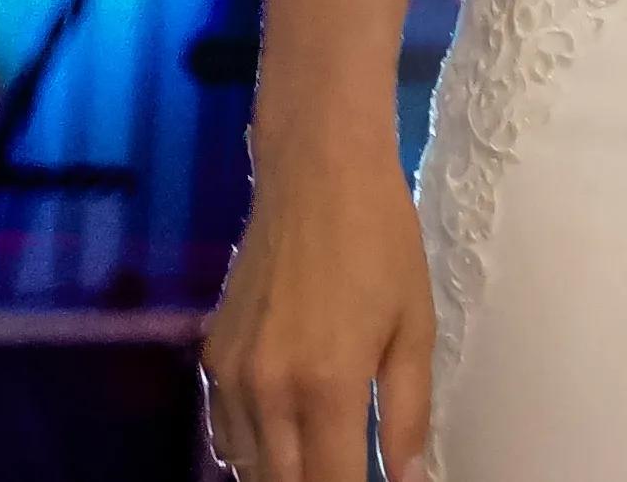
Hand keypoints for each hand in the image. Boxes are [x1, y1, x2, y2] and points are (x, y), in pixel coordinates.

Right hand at [206, 137, 437, 481]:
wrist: (317, 174)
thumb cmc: (381, 243)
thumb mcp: (414, 328)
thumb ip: (408, 415)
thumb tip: (411, 480)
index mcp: (327, 386)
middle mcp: (268, 391)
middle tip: (347, 468)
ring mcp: (232, 375)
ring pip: (248, 467)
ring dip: (284, 473)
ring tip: (321, 458)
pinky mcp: (212, 356)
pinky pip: (224, 432)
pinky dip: (251, 449)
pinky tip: (285, 433)